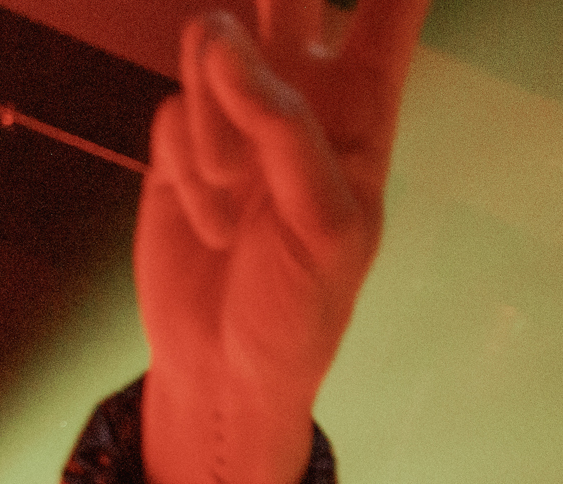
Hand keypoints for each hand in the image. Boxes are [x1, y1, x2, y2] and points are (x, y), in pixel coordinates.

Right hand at [136, 0, 427, 483]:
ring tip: (229, 184)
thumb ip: (285, 130)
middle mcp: (301, 96)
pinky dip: (187, 167)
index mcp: (362, 113)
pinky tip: (209, 222)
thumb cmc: (298, 310)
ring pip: (214, 39)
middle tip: (257, 30)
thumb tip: (227, 45)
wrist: (223, 369)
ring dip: (215, 108)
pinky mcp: (182, 138)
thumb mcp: (324, 230)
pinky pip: (174, 108)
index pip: (389, 15)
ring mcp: (236, 112)